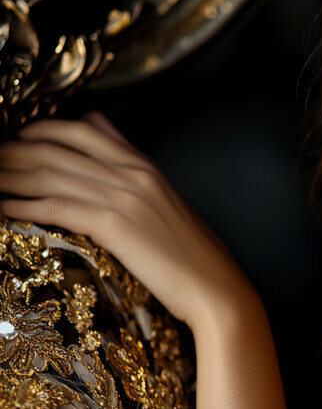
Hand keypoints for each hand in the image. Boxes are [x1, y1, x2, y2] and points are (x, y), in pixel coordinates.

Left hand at [0, 112, 256, 329]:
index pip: (82, 131)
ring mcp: (123, 197)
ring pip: (50, 175)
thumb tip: (98, 122)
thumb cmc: (191, 252)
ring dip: (9, 176)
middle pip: (57, 151)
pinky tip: (3, 208)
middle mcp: (131, 174)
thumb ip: (129, 159)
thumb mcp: (163, 198)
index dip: (41, 130)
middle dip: (14, 152)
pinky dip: (23, 205)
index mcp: (144, 166)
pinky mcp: (115, 225)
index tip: (17, 138)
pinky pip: (57, 206)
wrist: (214, 285)